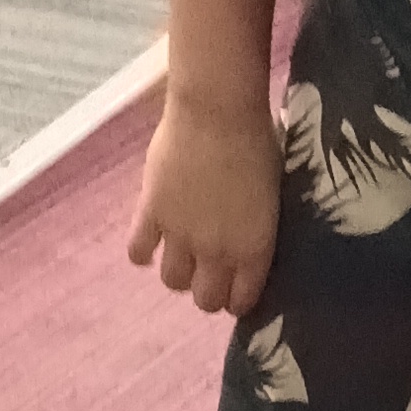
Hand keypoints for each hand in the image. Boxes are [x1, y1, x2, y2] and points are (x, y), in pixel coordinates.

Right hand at [127, 97, 281, 315]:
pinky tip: (150, 238)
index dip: (237, 298)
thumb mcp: (272, 193)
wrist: (217, 110)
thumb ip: (258, 226)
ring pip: (172, 282)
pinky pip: (137, 252)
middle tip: (208, 272)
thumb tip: (248, 235)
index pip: (242, 300)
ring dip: (178, 273)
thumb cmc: (258, 141)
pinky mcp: (151, 214)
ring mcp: (181, 236)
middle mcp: (217, 252)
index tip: (234, 287)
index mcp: (255, 247)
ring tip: (181, 253)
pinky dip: (142, 251)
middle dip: (208, 292)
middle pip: (205, 300)